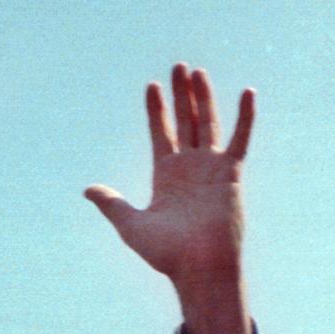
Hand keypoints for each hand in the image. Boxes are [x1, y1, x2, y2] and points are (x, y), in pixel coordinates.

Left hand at [86, 64, 253, 333]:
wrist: (197, 267)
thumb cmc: (166, 254)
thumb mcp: (131, 225)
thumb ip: (112, 203)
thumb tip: (87, 190)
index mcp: (166, 176)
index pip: (161, 133)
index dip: (156, 110)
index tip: (151, 85)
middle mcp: (190, 168)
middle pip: (185, 121)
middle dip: (180, 94)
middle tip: (178, 66)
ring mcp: (212, 169)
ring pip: (208, 123)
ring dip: (203, 97)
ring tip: (197, 71)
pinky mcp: (231, 174)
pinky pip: (240, 140)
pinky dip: (245, 117)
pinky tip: (247, 93)